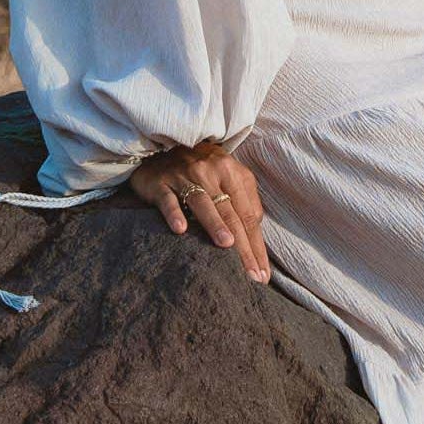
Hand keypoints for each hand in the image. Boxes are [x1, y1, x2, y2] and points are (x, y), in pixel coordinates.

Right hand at [130, 141, 272, 281]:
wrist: (160, 149)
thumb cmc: (200, 170)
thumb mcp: (227, 177)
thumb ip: (244, 200)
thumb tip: (257, 233)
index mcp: (232, 172)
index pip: (249, 214)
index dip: (257, 245)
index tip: (262, 274)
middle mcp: (211, 172)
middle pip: (231, 213)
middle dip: (243, 247)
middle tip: (251, 274)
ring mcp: (184, 176)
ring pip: (203, 203)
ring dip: (215, 224)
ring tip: (227, 246)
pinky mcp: (160, 182)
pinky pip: (169, 199)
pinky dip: (175, 213)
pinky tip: (180, 229)